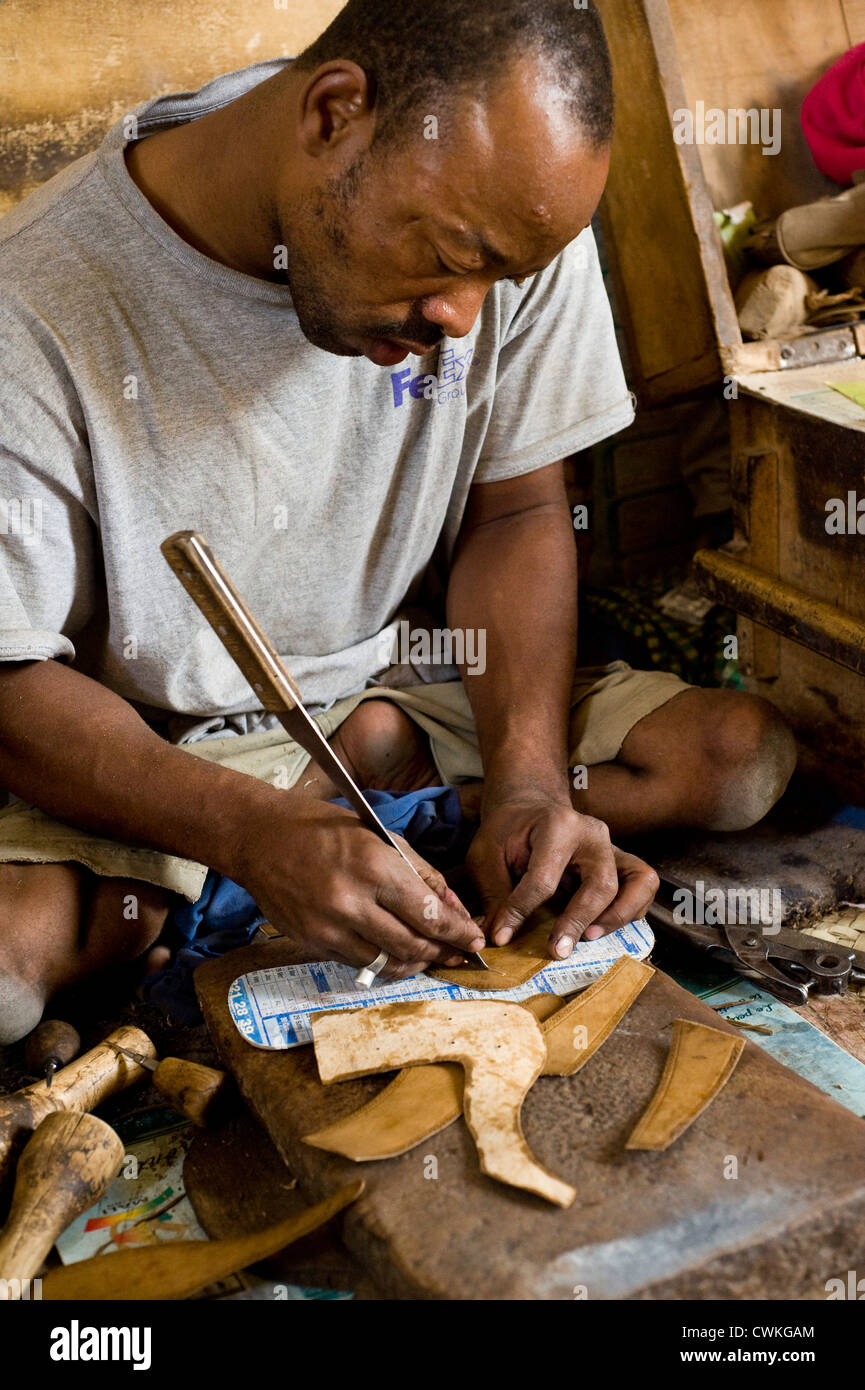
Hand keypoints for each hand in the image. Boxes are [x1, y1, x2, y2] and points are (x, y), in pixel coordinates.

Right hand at [235, 797, 484, 978]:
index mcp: (374, 867)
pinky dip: (383, 962)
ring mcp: (328, 927)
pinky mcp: (312, 943)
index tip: (474, 941)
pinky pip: (359, 963)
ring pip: (387, 963)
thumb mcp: (381, 836)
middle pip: (413, 945)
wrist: (260, 838)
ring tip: (430, 957)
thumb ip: (423, 874)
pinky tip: (395, 954)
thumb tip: (455, 909)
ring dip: (415, 964)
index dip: (458, 933)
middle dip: (442, 953)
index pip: (429, 915)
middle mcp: (351, 902)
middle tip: (457, 954)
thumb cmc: (325, 829)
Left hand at [466, 792, 658, 958]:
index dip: (521, 912)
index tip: (502, 936)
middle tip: (557, 950)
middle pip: (601, 884)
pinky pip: (644, 885)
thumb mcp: (486, 856)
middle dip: (578, 921)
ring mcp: (612, 846)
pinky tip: (601, 926)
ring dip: (617, 917)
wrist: (529, 808)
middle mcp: (593, 833)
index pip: (544, 878)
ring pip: (637, 883)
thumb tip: (499, 937)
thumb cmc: (508, 832)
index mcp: (557, 824)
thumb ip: (495, 895)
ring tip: (588, 938)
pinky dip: (632, 910)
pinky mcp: (621, 861)